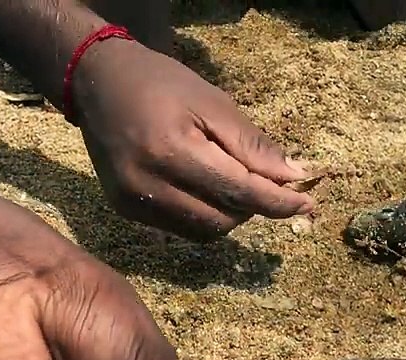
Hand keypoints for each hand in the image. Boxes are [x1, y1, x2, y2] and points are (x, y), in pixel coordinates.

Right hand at [70, 39, 315, 238]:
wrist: (97, 82)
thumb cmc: (161, 84)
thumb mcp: (213, 103)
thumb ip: (252, 145)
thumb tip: (293, 177)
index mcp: (171, 150)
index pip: (238, 191)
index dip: (277, 202)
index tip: (307, 204)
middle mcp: (147, 184)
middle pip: (223, 219)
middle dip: (252, 206)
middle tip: (263, 181)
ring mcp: (132, 202)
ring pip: (204, 231)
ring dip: (230, 215)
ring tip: (230, 181)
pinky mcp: (124, 210)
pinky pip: (181, 229)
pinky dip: (204, 216)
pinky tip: (205, 189)